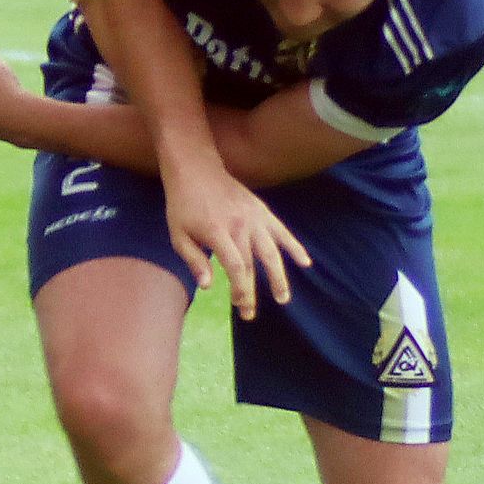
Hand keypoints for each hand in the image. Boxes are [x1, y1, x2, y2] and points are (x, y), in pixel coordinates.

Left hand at [159, 155, 307, 320]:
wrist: (196, 169)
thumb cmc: (183, 205)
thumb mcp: (178, 235)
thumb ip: (194, 260)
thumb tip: (208, 287)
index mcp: (218, 232)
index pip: (236, 267)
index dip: (241, 289)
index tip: (240, 305)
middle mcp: (240, 225)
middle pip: (253, 264)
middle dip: (252, 291)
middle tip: (250, 314)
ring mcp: (254, 217)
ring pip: (272, 251)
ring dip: (279, 276)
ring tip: (283, 298)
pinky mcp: (262, 211)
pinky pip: (282, 231)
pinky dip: (294, 246)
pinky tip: (306, 262)